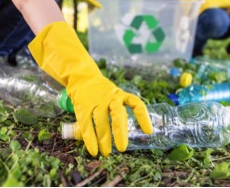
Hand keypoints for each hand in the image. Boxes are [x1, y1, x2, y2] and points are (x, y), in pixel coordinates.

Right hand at [28, 22, 152, 155]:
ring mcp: (96, 101)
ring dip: (104, 139)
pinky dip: (90, 139)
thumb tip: (123, 137)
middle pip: (118, 114)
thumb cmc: (101, 93)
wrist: (82, 77)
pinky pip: (86, 124)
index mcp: (120, 95)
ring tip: (106, 152)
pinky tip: (93, 150)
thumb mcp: (113, 97)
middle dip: (120, 132)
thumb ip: (118, 113)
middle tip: (122, 148)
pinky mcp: (82, 106)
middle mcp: (110, 97)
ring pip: (101, 121)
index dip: (143, 117)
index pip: (135, 103)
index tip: (148, 131)